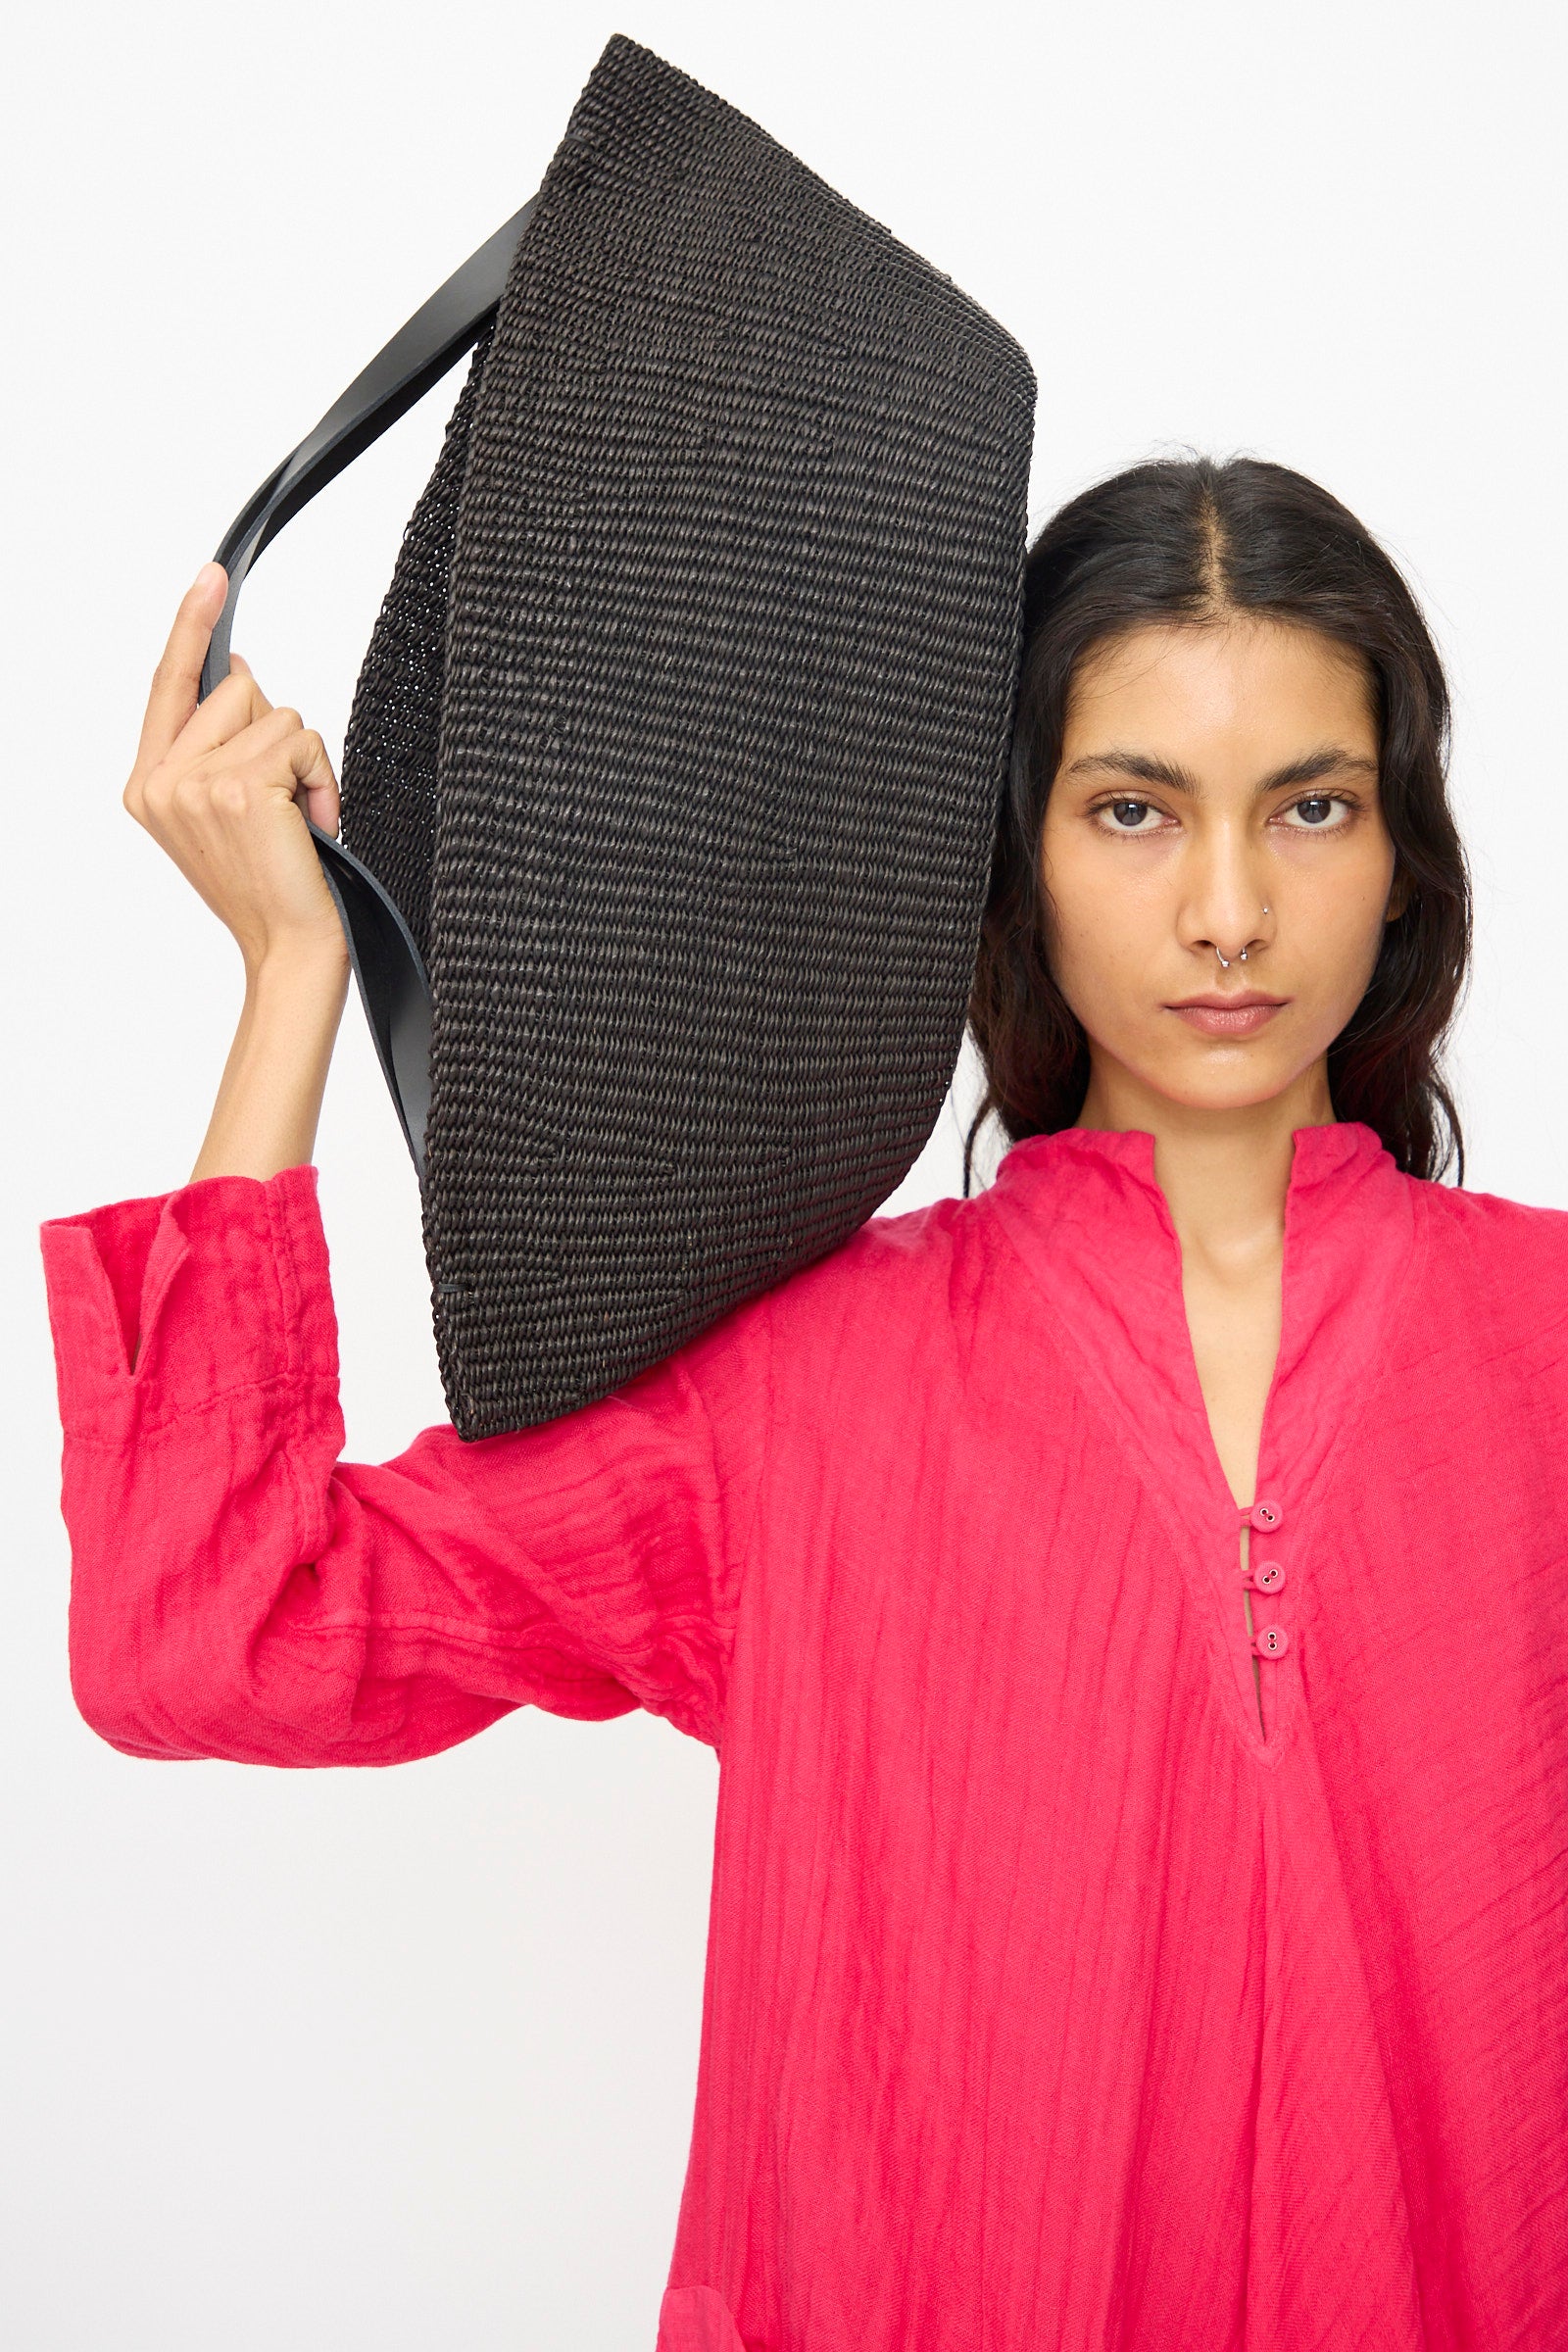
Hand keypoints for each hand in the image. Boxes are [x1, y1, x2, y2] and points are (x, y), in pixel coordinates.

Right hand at [123, 564, 349, 975]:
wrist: (290, 949)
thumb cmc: (272, 888)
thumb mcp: (234, 812)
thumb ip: (222, 744)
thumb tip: (240, 671)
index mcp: (149, 785)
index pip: (169, 686)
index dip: (191, 626)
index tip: (211, 576)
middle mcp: (160, 781)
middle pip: (236, 689)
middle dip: (277, 736)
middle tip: (285, 808)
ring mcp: (193, 783)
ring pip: (273, 711)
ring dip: (304, 762)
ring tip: (298, 821)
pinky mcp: (236, 787)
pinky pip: (300, 738)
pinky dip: (321, 778)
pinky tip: (311, 824)